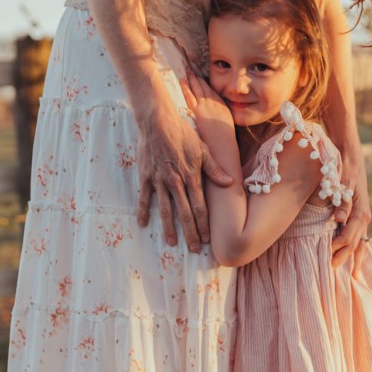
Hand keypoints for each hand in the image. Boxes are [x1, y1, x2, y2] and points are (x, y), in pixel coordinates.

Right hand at [134, 91, 233, 251]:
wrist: (158, 122)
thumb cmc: (183, 133)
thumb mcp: (203, 149)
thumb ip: (215, 169)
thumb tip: (230, 183)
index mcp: (192, 177)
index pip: (200, 207)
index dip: (204, 224)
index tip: (207, 239)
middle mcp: (176, 183)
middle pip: (184, 214)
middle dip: (190, 233)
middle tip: (193, 249)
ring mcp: (160, 181)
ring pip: (165, 210)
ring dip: (169, 228)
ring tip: (172, 243)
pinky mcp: (146, 177)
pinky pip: (144, 198)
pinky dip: (143, 211)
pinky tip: (142, 224)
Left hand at [180, 72, 235, 160]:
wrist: (223, 147)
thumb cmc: (224, 142)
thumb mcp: (226, 126)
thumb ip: (220, 118)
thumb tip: (214, 119)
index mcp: (222, 106)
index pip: (213, 91)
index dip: (206, 83)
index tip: (201, 77)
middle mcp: (214, 103)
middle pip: (205, 87)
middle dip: (198, 78)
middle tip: (191, 70)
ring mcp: (205, 106)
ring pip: (197, 89)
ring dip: (192, 79)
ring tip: (187, 72)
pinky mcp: (197, 111)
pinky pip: (190, 96)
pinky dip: (186, 87)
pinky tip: (182, 81)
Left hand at [331, 142, 370, 271]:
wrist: (352, 157)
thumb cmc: (344, 168)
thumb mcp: (341, 182)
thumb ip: (342, 202)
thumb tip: (339, 219)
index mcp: (360, 211)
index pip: (349, 236)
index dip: (339, 248)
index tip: (328, 257)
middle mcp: (364, 217)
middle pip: (355, 244)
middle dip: (345, 258)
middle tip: (333, 271)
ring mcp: (363, 217)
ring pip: (360, 243)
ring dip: (353, 258)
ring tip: (349, 275)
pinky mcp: (359, 216)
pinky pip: (359, 237)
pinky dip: (356, 250)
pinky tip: (353, 260)